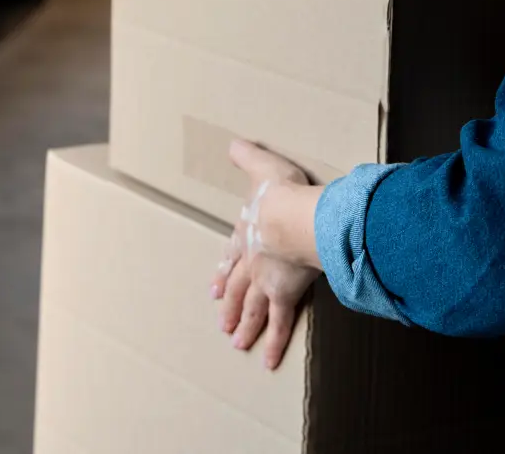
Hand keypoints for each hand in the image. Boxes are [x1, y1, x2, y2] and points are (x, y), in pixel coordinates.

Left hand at [212, 141, 319, 370]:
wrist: (289, 217)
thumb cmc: (278, 192)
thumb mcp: (260, 166)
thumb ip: (247, 156)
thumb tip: (234, 142)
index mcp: (248, 233)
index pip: (234, 255)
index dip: (225, 270)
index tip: (216, 287)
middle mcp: (252, 261)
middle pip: (239, 287)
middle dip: (230, 304)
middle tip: (221, 323)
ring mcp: (266, 281)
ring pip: (253, 309)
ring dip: (244, 326)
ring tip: (237, 342)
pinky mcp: (284, 295)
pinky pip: (280, 324)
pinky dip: (275, 343)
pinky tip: (270, 361)